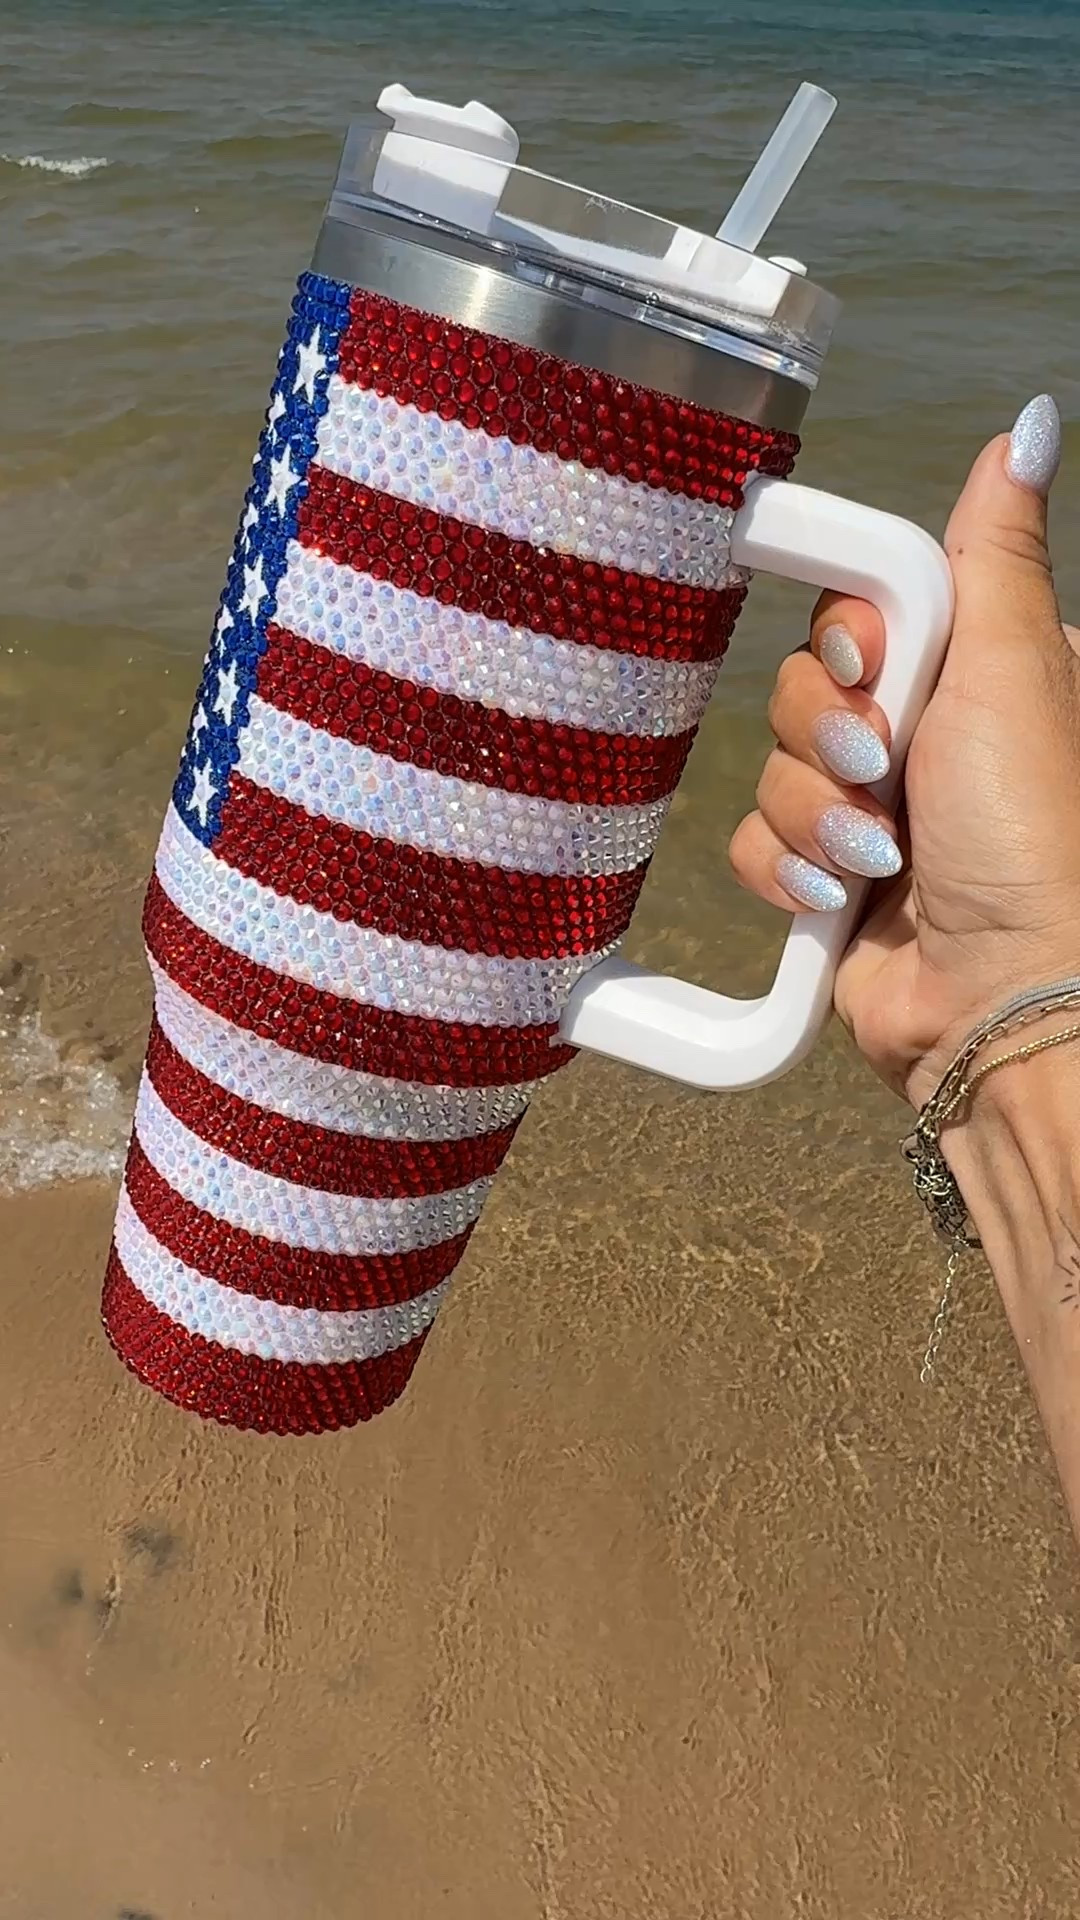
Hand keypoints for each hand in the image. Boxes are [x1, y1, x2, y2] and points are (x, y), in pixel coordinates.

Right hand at [729, 395, 1074, 1107]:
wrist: (1003, 1003)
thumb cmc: (1035, 839)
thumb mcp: (1015, 671)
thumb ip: (994, 553)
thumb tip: (1028, 427)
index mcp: (975, 677)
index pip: (861, 609)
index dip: (849, 637)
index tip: (875, 667)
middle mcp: (922, 739)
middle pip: (806, 683)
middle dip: (833, 738)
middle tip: (887, 772)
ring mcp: (869, 813)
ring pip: (773, 767)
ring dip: (817, 816)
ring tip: (879, 860)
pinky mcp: (824, 881)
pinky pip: (755, 843)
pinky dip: (791, 871)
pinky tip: (842, 899)